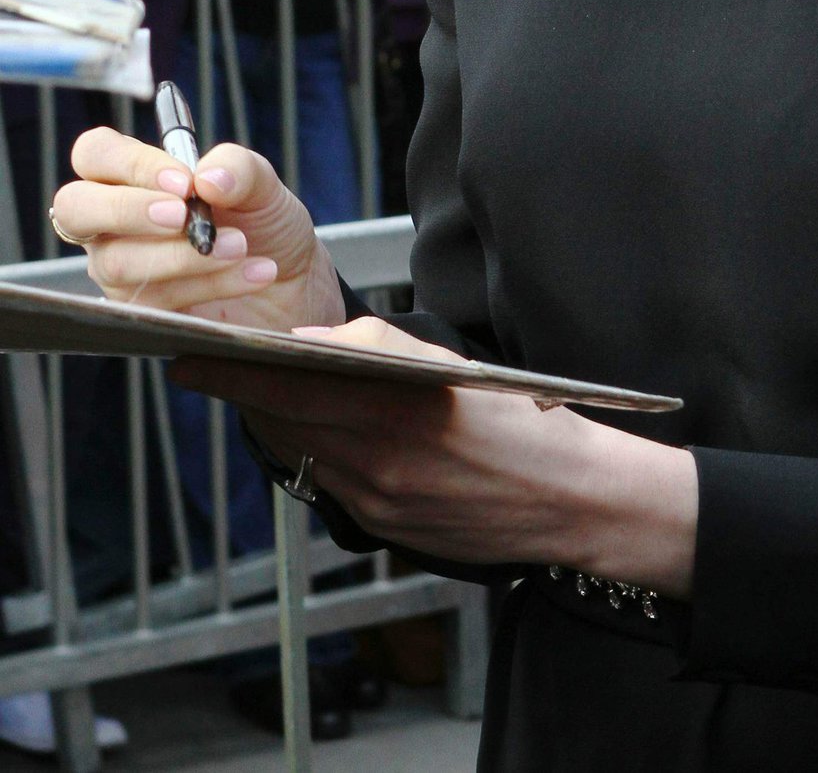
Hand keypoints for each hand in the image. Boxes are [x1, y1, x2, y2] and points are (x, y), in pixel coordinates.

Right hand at [52, 128, 343, 330]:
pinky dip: (212, 284)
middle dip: (128, 210)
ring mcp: (120, 271)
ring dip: (185, 254)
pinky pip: (155, 302)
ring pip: (118, 262)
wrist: (288, 283)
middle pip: (76, 207)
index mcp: (132, 177)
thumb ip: (238, 168)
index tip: (183, 182)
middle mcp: (112, 223)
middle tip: (182, 217)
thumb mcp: (262, 184)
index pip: (96, 153)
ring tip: (241, 246)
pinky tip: (253, 273)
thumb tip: (207, 178)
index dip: (129, 164)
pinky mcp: (140, 313)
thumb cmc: (261, 222)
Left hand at [171, 316, 698, 597]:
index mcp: (396, 417)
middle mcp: (376, 468)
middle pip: (282, 423)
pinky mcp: (385, 529)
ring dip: (272, 420)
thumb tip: (316, 343)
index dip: (231, 373)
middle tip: (202, 364)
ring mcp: (377, 506)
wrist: (575, 502)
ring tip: (251, 388)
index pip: (289, 388)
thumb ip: (384, 351)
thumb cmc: (528, 422)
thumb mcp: (460, 367)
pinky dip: (310, 448)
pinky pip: (329, 481)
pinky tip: (311, 427)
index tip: (187, 355)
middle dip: (240, 393)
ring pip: (300, 452)